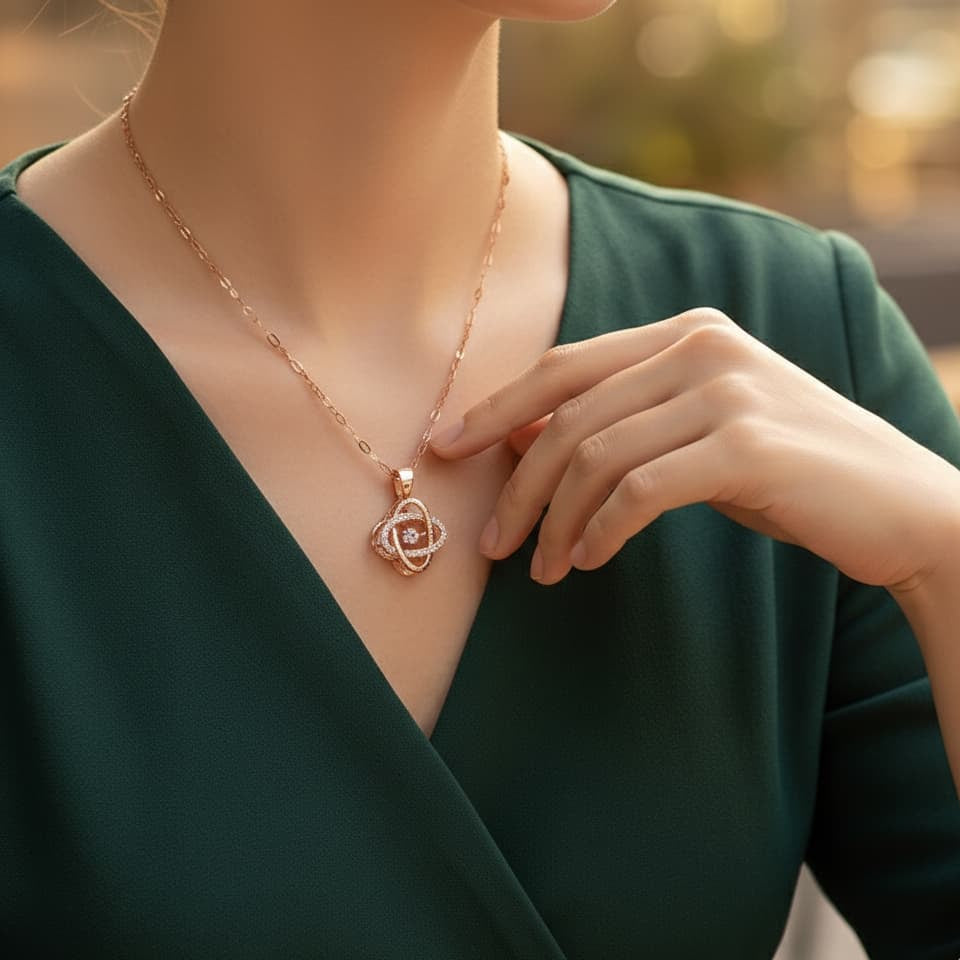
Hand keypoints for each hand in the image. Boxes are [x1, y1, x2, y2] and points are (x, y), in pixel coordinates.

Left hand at [429, 308, 959, 587]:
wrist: (902, 508)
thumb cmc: (789, 474)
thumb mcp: (696, 436)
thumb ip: (620, 424)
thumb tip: (520, 440)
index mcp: (684, 333)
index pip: (563, 366)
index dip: (495, 409)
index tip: (444, 450)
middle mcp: (701, 345)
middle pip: (567, 413)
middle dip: (515, 484)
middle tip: (491, 545)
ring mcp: (726, 390)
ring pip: (594, 455)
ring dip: (554, 521)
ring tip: (542, 570)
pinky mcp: (747, 445)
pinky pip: (639, 490)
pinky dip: (601, 530)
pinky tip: (589, 560)